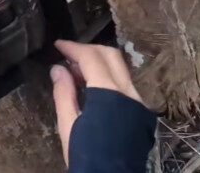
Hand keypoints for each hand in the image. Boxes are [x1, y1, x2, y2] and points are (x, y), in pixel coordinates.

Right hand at [49, 40, 144, 163]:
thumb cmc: (86, 155)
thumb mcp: (68, 125)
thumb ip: (64, 93)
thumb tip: (58, 69)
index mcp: (109, 93)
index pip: (91, 57)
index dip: (73, 48)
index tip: (58, 45)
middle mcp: (129, 92)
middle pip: (111, 56)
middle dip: (88, 50)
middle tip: (68, 55)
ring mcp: (139, 102)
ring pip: (120, 69)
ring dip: (98, 63)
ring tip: (76, 72)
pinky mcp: (141, 112)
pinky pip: (124, 84)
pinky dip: (107, 78)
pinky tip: (92, 87)